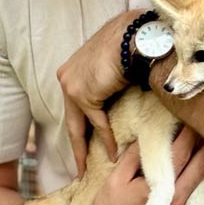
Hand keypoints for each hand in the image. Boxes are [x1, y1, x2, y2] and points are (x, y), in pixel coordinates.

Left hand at [57, 11, 144, 174]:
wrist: (136, 36)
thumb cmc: (133, 45)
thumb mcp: (116, 67)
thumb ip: (110, 84)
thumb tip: (119, 98)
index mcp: (74, 69)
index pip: (77, 104)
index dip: (82, 124)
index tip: (84, 142)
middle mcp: (67, 76)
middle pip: (72, 117)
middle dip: (77, 143)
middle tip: (80, 166)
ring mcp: (70, 85)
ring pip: (79, 123)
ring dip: (87, 147)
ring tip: (90, 168)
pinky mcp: (81, 93)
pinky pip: (96, 121)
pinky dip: (106, 138)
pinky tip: (112, 153)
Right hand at [75, 126, 203, 204]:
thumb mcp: (116, 179)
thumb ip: (134, 156)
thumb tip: (149, 136)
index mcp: (160, 188)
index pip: (182, 153)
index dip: (189, 133)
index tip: (192, 120)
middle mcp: (177, 203)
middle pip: (202, 166)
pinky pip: (201, 199)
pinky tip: (202, 171)